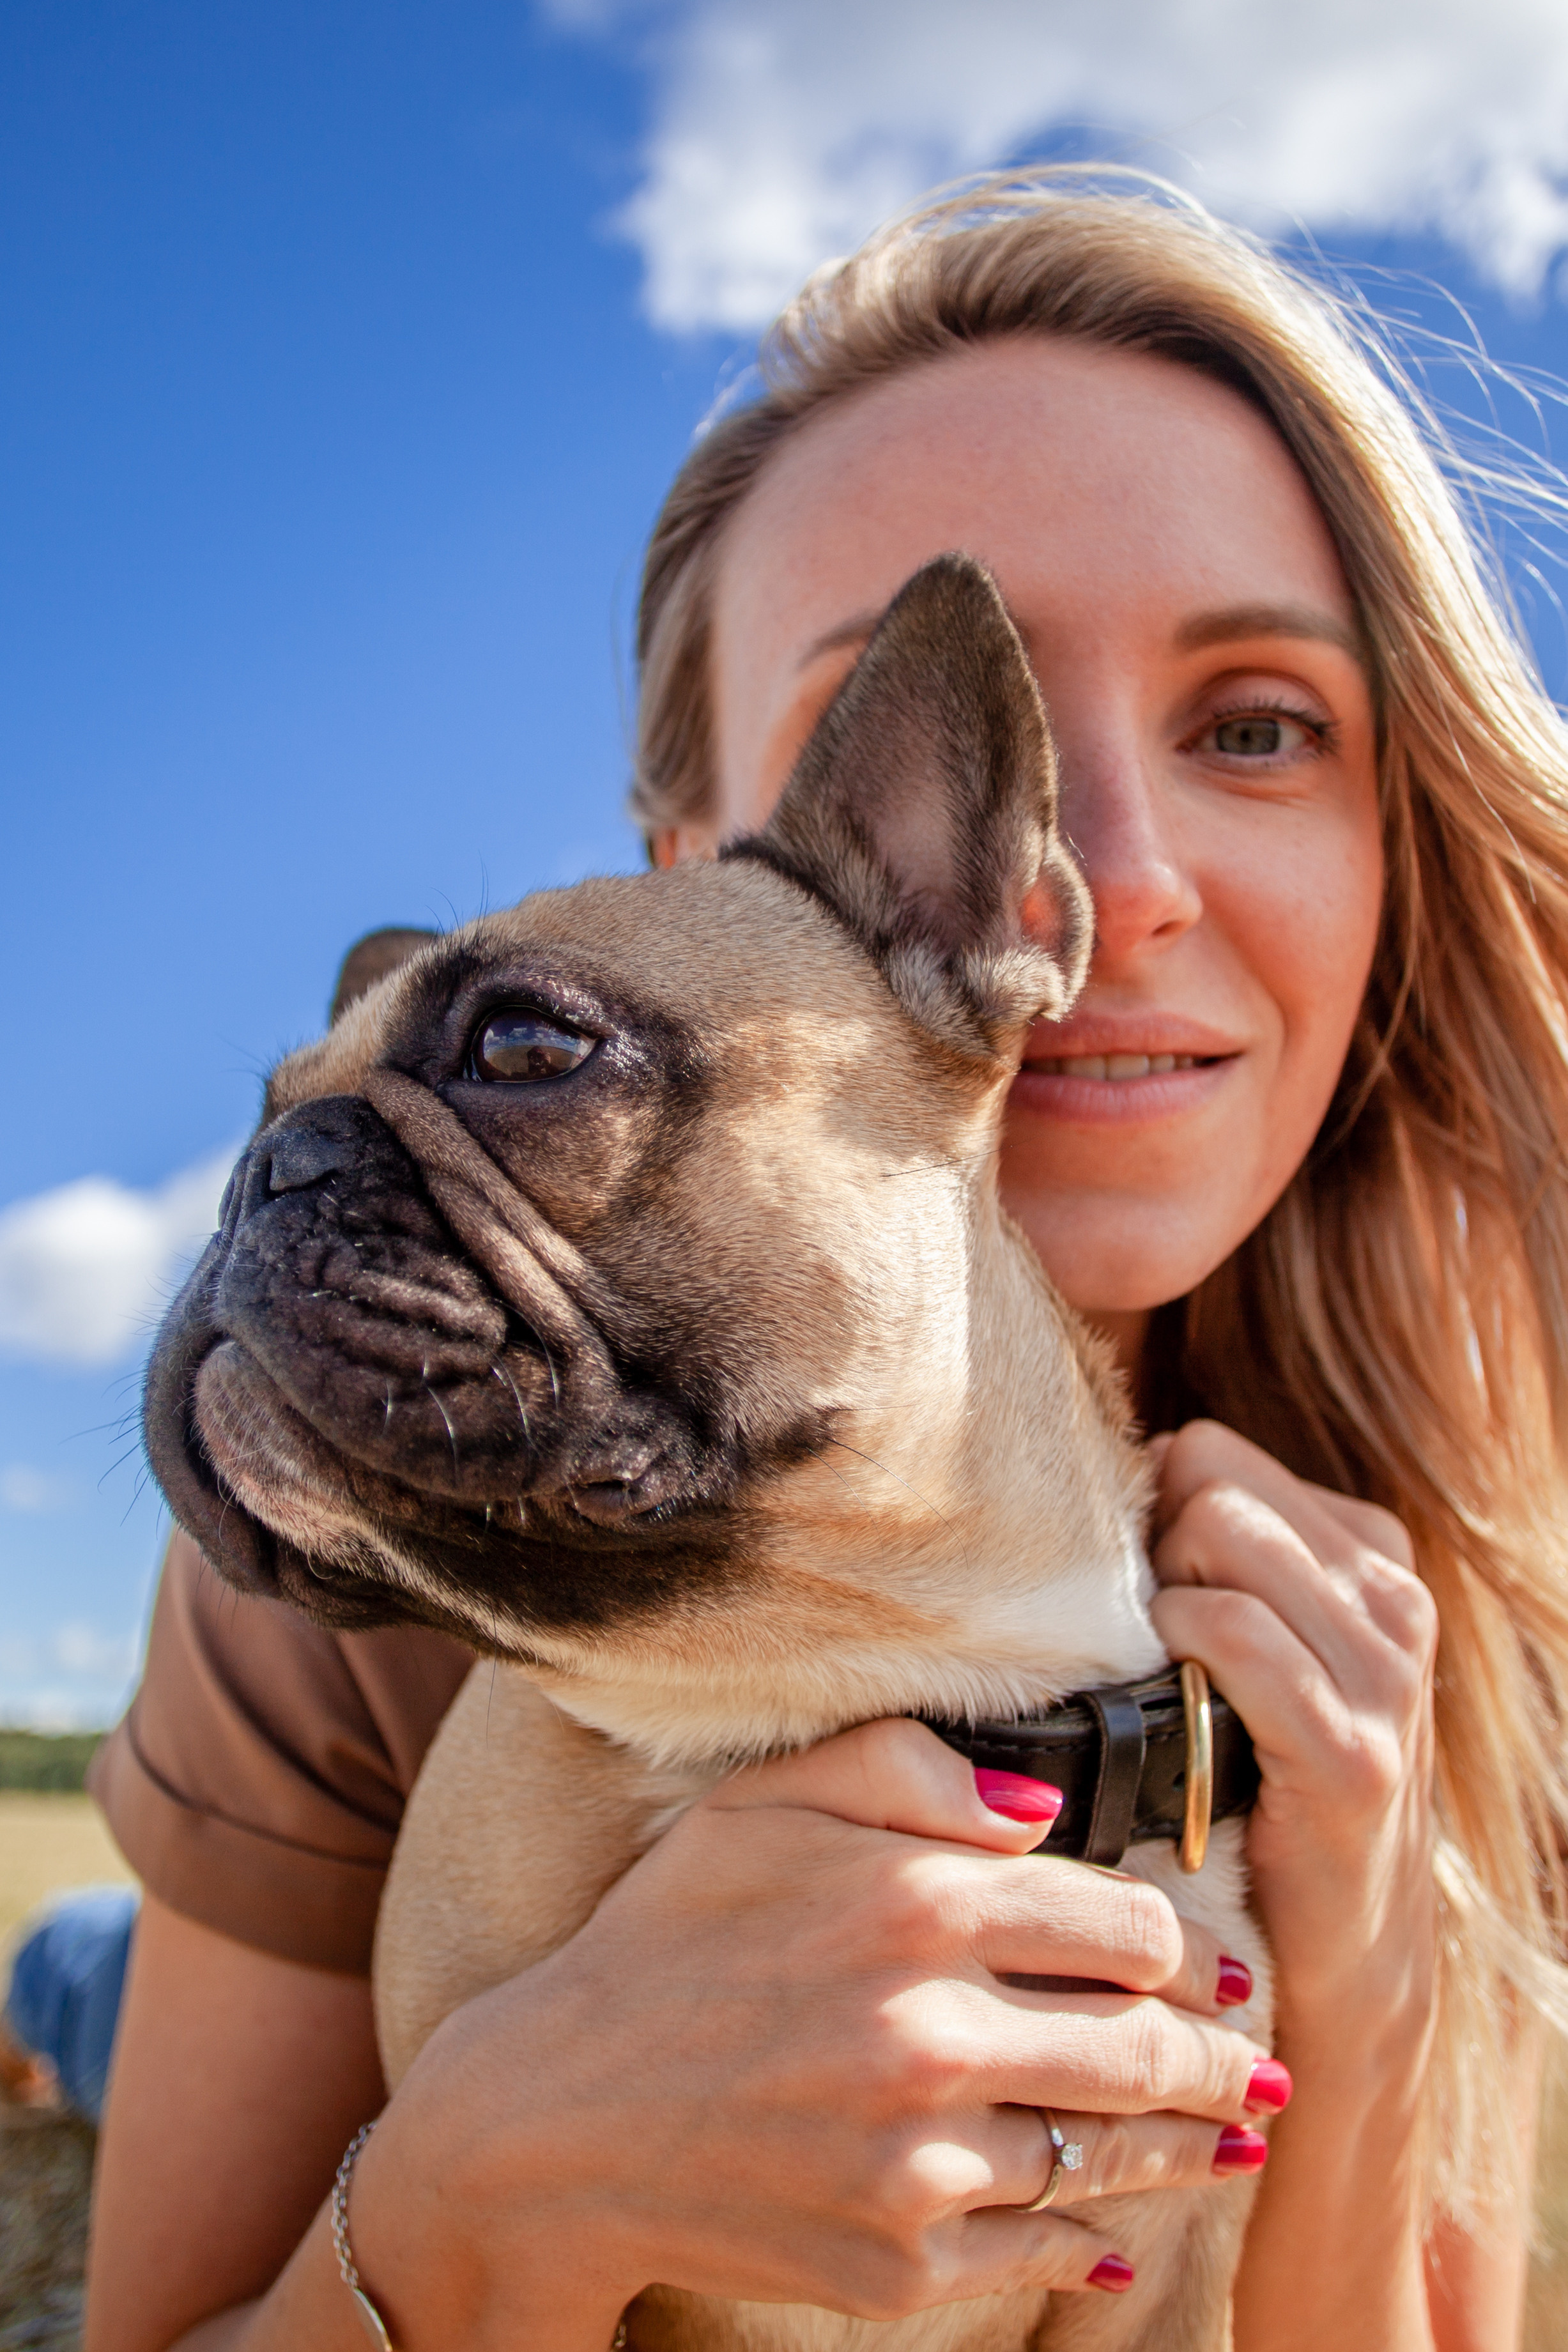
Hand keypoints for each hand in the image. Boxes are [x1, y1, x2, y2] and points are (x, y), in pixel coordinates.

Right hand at [358, 1719, 1278, 2348]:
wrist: (552, 2122)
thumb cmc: (664, 1941)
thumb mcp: (761, 1803)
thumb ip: (904, 1768)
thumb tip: (1042, 1812)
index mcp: (914, 1905)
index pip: (1126, 1923)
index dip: (1182, 1945)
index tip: (1204, 1962)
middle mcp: (932, 2034)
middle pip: (1148, 2047)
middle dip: (1224, 2058)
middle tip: (1260, 2065)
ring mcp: (918, 2163)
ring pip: (1112, 2154)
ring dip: (1193, 2150)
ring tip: (1238, 2142)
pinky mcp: (897, 2263)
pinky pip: (1043, 2251)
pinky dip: (1096, 2242)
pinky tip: (1124, 2234)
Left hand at [1149, 1420, 1437, 2050]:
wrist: (1344, 1957)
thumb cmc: (1265, 1783)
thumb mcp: (1265, 1647)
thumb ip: (1214, 1558)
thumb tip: (1105, 1477)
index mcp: (1373, 1553)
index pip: (1212, 1450)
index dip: (1150, 1512)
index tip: (1139, 1591)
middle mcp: (1394, 1597)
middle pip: (1208, 1476)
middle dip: (1148, 1542)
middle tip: (1140, 1635)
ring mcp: (1384, 1673)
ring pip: (1217, 1528)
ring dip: (1156, 1595)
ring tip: (1160, 1671)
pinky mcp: (1352, 1753)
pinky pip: (1230, 1633)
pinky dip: (1176, 1647)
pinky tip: (1171, 1698)